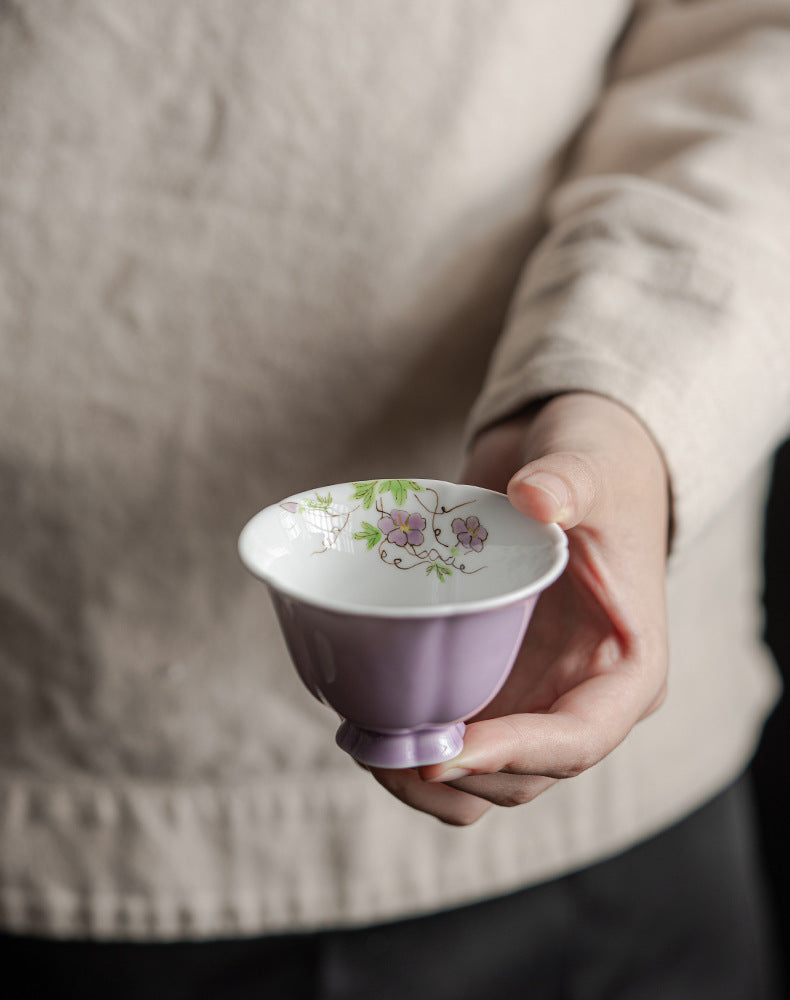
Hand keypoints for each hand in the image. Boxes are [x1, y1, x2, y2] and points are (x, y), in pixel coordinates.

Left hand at [371, 393, 669, 824]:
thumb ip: (570, 480)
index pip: (579, 738)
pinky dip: (415, 748)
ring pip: (486, 776)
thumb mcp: (589, 464)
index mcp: (626, 670)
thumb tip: (534, 497)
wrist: (565, 464)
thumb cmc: (595, 468)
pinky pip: (457, 742)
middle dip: (456, 777)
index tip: (440, 756)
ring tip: (365, 748)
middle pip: (523, 775)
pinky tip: (365, 725)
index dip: (512, 756)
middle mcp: (581, 697)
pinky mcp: (494, 684)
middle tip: (382, 754)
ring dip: (427, 779)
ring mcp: (534, 697)